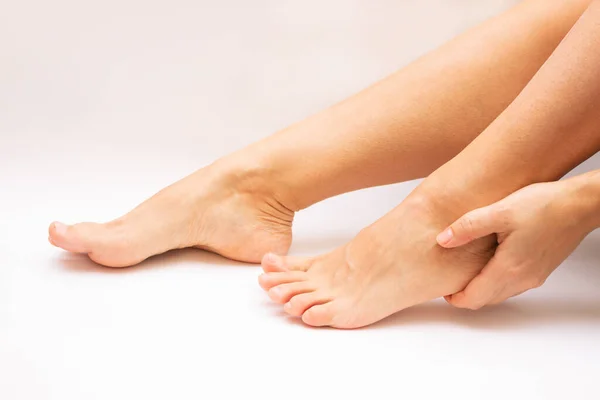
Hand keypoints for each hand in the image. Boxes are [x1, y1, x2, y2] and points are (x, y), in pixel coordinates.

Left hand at [436, 179, 593, 309]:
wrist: (579, 205)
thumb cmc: (544, 206)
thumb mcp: (499, 212)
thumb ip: (467, 227)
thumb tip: (442, 240)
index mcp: (508, 269)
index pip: (474, 298)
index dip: (454, 298)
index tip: (442, 288)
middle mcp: (522, 279)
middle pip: (486, 300)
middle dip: (465, 295)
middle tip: (450, 281)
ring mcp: (534, 276)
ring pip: (500, 294)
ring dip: (481, 290)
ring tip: (465, 273)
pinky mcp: (541, 270)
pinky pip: (513, 285)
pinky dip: (496, 282)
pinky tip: (490, 264)